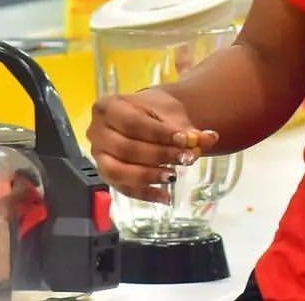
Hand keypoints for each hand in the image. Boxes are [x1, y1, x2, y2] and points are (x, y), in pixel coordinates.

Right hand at [87, 89, 219, 203]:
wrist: (147, 116)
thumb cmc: (155, 111)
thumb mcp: (173, 112)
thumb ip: (188, 127)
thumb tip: (208, 138)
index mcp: (109, 108)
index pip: (133, 123)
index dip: (159, 134)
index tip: (185, 139)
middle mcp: (96, 131)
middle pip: (125, 148)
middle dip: (158, 155)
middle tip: (185, 158)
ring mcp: (98, 155)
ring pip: (118, 171)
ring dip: (148, 176)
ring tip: (173, 176)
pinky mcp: (105, 175)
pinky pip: (122, 188)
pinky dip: (145, 194)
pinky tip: (166, 196)